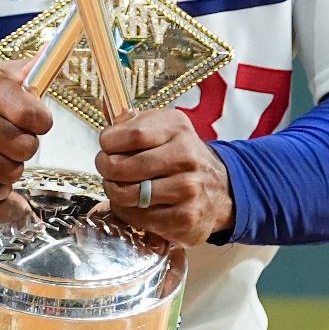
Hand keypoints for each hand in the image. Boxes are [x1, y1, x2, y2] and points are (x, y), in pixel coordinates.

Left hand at [95, 108, 234, 246]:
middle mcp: (186, 157)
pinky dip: (129, 213)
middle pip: (123, 166)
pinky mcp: (186, 218)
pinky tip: (136, 205)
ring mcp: (188, 189)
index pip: (131, 134)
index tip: (106, 146)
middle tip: (108, 170)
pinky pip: (139, 217)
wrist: (222, 189)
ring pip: (127, 195)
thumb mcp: (165, 128)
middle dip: (106, 169)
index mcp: (177, 129)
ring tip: (121, 187)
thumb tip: (106, 111)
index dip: (108, 142)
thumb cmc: (182, 157)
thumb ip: (134, 121)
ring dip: (115, 193)